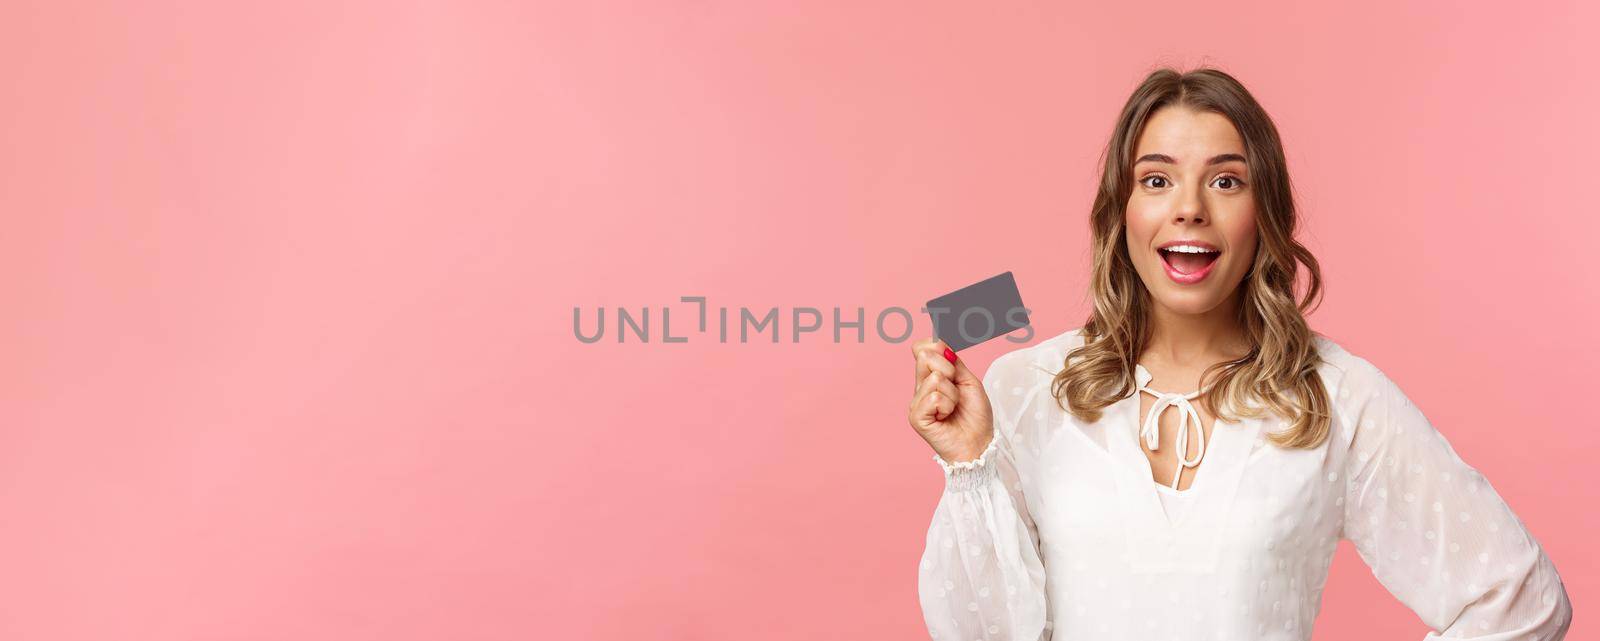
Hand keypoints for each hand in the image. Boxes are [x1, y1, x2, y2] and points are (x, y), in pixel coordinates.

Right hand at [907, 338, 994, 463]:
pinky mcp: (916, 417)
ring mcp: (916, 402)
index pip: (921, 348)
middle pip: (925, 356)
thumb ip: (953, 361)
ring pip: (934, 378)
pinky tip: (946, 417)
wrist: (979, 443)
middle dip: (950, 370)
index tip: (953, 363)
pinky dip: (947, 405)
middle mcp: (920, 387)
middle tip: (957, 389)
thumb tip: (939, 340)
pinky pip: (934, 397)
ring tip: (954, 407)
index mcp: (930, 376)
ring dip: (953, 393)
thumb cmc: (975, 415)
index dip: (938, 347)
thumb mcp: (968, 381)